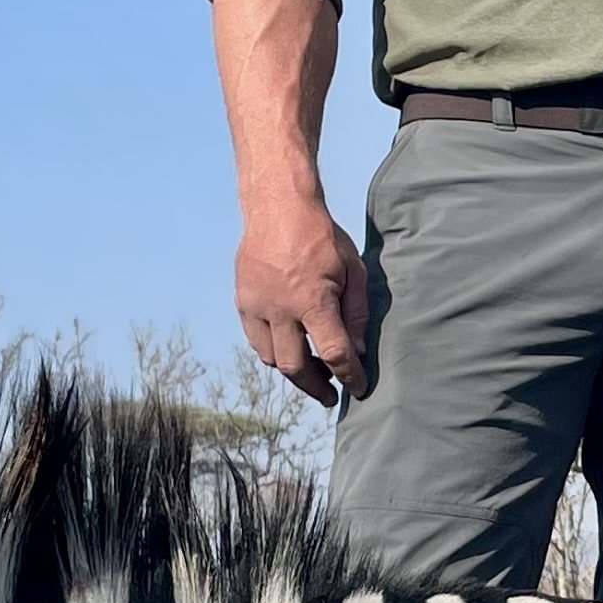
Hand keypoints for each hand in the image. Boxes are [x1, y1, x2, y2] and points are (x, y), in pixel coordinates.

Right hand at [237, 207, 371, 406]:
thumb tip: (358, 349)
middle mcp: (281, 308)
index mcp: (312, 300)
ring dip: (294, 371)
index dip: (349, 376)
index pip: (334, 353)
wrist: (277, 207)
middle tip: (331, 396)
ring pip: (272, 358)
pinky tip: (291, 348)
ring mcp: (257, 306)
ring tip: (313, 371)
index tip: (359, 388)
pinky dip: (274, 352)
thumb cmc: (321, 236)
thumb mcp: (353, 269)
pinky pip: (256, 341)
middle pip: (296, 367)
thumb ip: (357, 312)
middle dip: (316, 387)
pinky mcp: (243, 302)